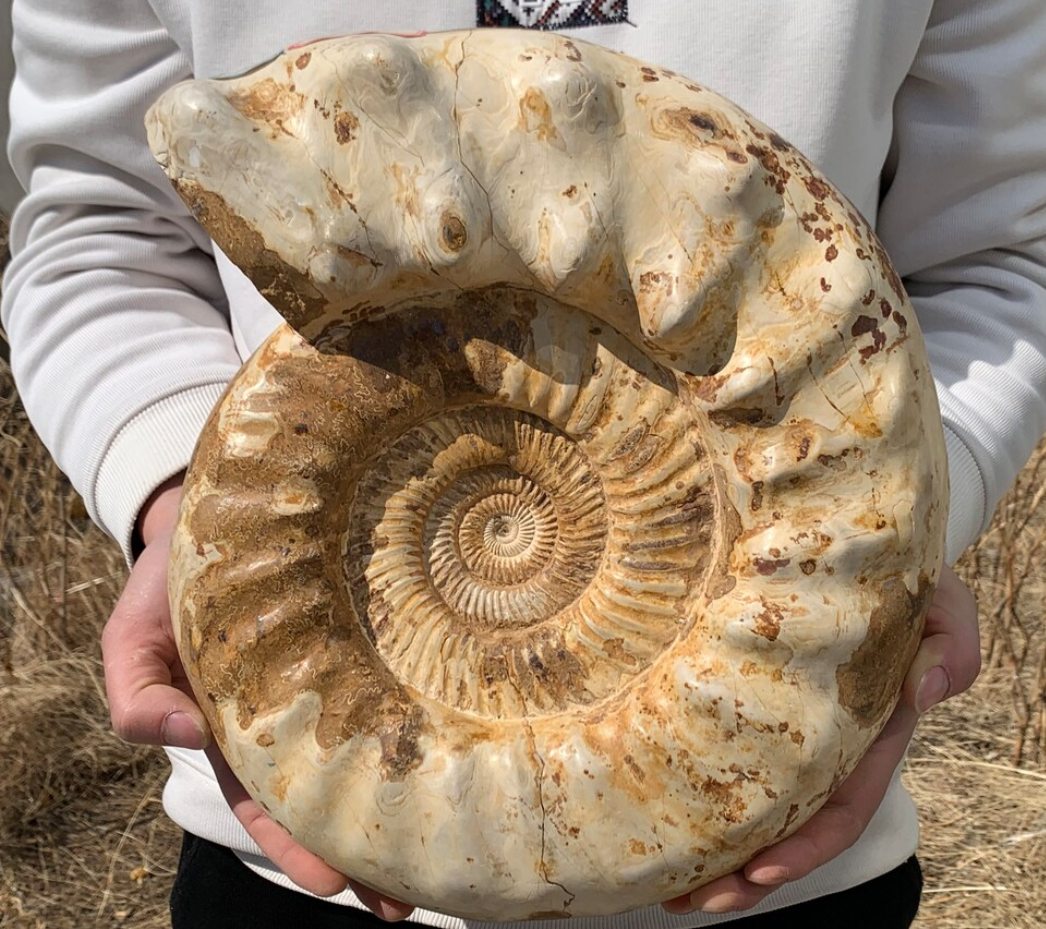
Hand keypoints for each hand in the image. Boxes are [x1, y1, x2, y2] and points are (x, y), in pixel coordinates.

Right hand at [101, 475, 414, 920]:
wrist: (210, 515)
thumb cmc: (165, 585)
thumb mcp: (132, 640)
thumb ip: (138, 696)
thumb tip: (176, 735)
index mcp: (237, 729)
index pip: (270, 804)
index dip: (299, 847)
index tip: (336, 886)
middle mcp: (294, 709)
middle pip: (334, 789)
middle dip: (364, 846)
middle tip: (408, 897)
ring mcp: (336, 669)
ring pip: (373, 739)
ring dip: (406, 789)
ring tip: (449, 842)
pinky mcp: (366, 625)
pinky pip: (394, 670)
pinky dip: (422, 706)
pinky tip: (460, 735)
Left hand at [662, 564, 979, 915]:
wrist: (861, 553)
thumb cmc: (906, 584)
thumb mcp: (945, 611)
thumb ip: (953, 651)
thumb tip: (924, 691)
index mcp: (869, 734)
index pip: (840, 808)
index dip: (804, 848)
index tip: (760, 872)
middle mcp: (826, 745)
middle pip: (787, 827)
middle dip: (745, 874)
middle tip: (693, 900)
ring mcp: (787, 729)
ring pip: (754, 806)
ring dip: (716, 853)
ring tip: (670, 889)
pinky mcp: (752, 703)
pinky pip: (727, 757)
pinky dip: (698, 795)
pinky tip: (659, 815)